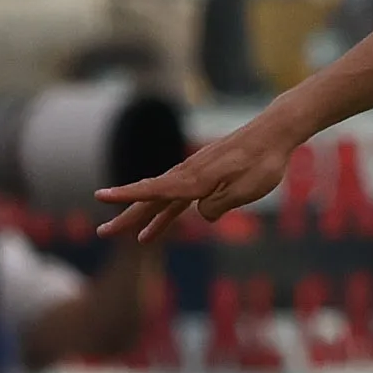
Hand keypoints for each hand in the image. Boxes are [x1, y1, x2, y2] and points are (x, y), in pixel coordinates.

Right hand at [95, 115, 296, 240]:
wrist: (272, 133)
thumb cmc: (263, 162)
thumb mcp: (245, 191)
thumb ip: (218, 206)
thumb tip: (200, 214)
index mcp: (197, 180)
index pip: (154, 190)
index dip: (126, 194)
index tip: (100, 196)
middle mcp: (189, 175)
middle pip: (151, 199)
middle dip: (127, 216)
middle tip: (103, 232)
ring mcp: (195, 174)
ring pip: (164, 199)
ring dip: (147, 218)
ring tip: (137, 238)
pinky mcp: (204, 175)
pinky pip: (180, 196)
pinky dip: (168, 211)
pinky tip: (158, 224)